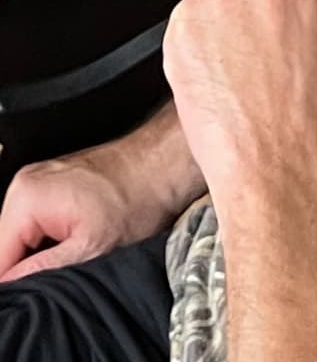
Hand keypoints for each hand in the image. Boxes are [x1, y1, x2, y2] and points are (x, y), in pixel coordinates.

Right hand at [0, 141, 172, 280]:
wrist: (165, 164)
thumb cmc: (141, 195)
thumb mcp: (90, 247)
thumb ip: (40, 271)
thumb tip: (10, 288)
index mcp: (26, 198)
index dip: (15, 283)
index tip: (39, 288)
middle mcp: (26, 184)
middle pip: (6, 248)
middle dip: (28, 266)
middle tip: (66, 266)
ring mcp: (39, 181)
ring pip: (20, 238)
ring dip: (40, 252)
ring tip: (76, 249)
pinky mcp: (53, 184)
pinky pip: (36, 223)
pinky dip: (51, 237)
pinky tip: (78, 236)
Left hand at [162, 0, 316, 212]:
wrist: (279, 165)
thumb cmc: (315, 113)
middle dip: (246, 6)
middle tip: (264, 54)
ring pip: (213, 6)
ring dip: (222, 33)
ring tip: (246, 79)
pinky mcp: (184, 24)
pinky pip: (188, 31)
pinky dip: (198, 53)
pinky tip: (222, 85)